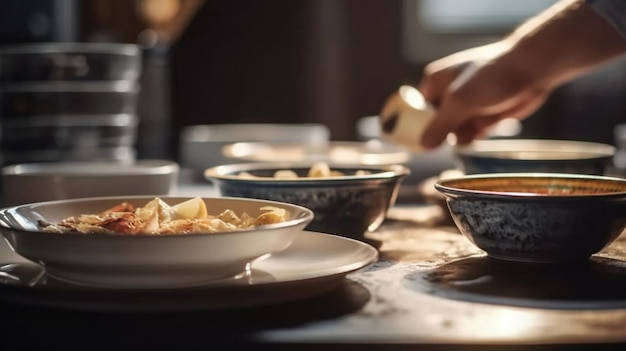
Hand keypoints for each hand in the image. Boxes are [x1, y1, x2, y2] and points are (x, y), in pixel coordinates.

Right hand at [417, 41, 552, 148]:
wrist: (533, 69)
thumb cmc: (492, 76)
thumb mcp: (460, 102)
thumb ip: (440, 125)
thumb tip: (422, 146)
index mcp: (435, 82)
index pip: (418, 111)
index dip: (420, 128)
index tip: (424, 144)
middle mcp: (448, 93)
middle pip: (437, 125)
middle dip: (447, 133)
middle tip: (461, 129)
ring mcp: (467, 104)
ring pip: (455, 132)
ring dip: (465, 135)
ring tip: (479, 122)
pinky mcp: (483, 113)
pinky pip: (472, 133)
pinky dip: (479, 134)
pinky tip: (489, 123)